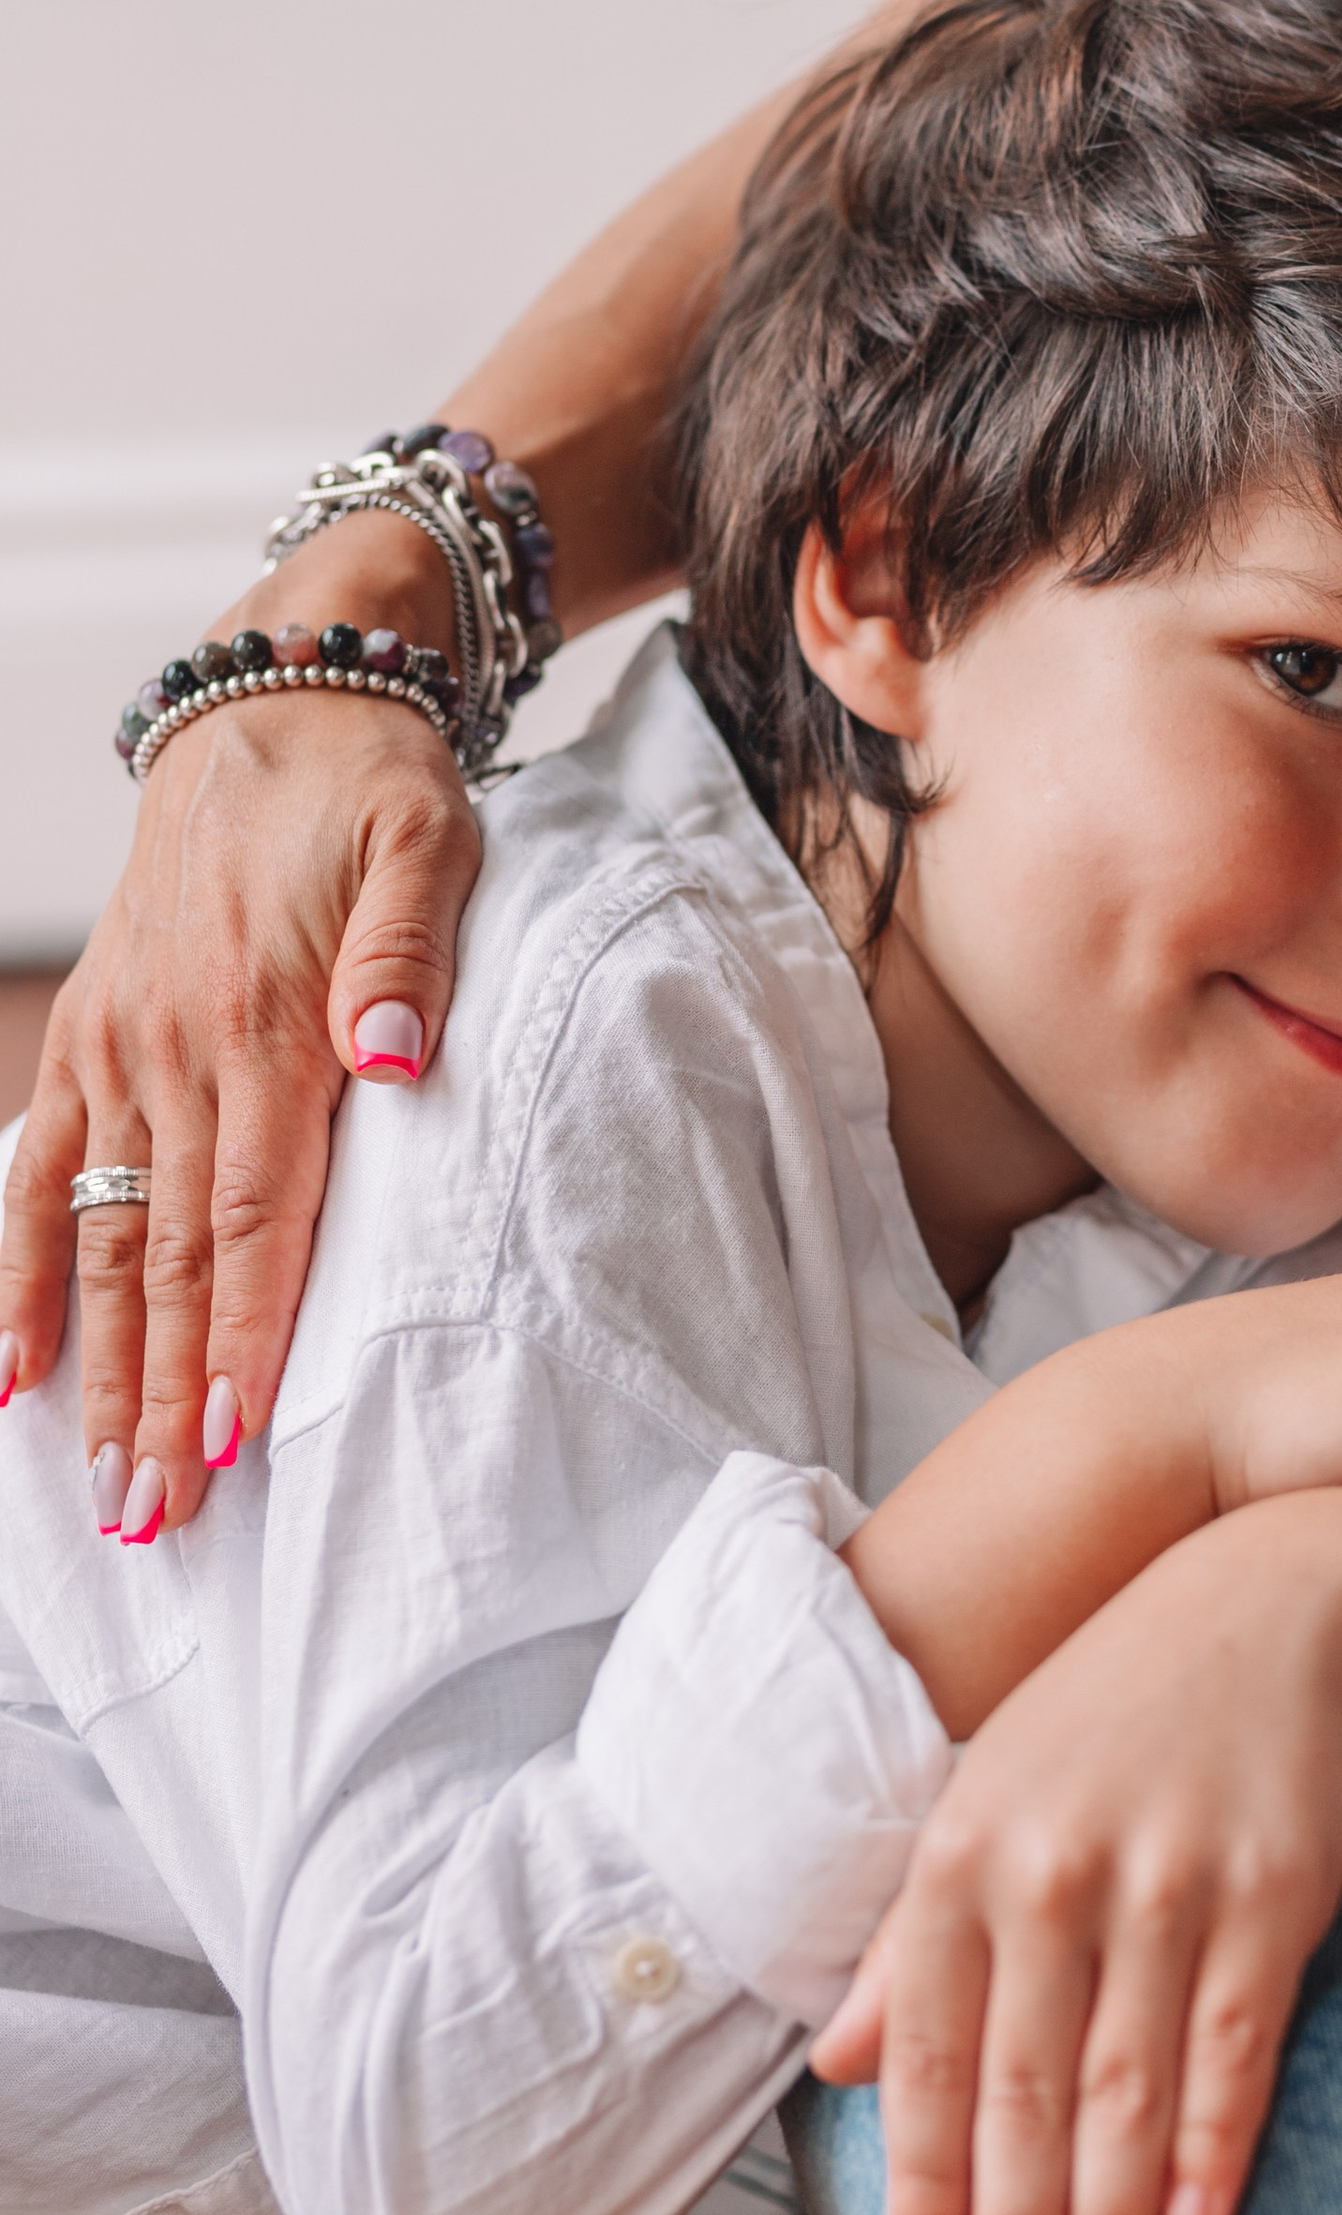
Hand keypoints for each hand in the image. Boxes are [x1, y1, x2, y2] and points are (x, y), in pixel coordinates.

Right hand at [0, 530, 481, 1537]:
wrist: (278, 692)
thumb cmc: (374, 783)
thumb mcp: (428, 840)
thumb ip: (412, 955)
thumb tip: (401, 1060)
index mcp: (268, 1021)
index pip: (257, 1214)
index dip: (244, 1332)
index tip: (235, 1440)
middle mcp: (177, 1049)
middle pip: (168, 1257)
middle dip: (166, 1397)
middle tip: (162, 1522)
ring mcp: (122, 1049)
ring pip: (97, 1238)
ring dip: (96, 1370)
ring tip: (100, 1492)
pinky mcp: (93, 1036)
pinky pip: (34, 1170)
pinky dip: (9, 1273)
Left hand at [813, 1503, 1341, 2214]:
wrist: (1263, 1601)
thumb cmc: (1106, 1715)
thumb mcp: (985, 1799)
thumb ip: (913, 1941)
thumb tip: (841, 2066)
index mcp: (965, 1854)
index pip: (932, 2048)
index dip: (927, 2170)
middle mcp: (1054, 1871)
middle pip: (1025, 2086)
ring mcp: (1166, 1878)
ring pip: (1127, 2081)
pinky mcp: (1271, 1887)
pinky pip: (1234, 2036)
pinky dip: (1214, 2134)